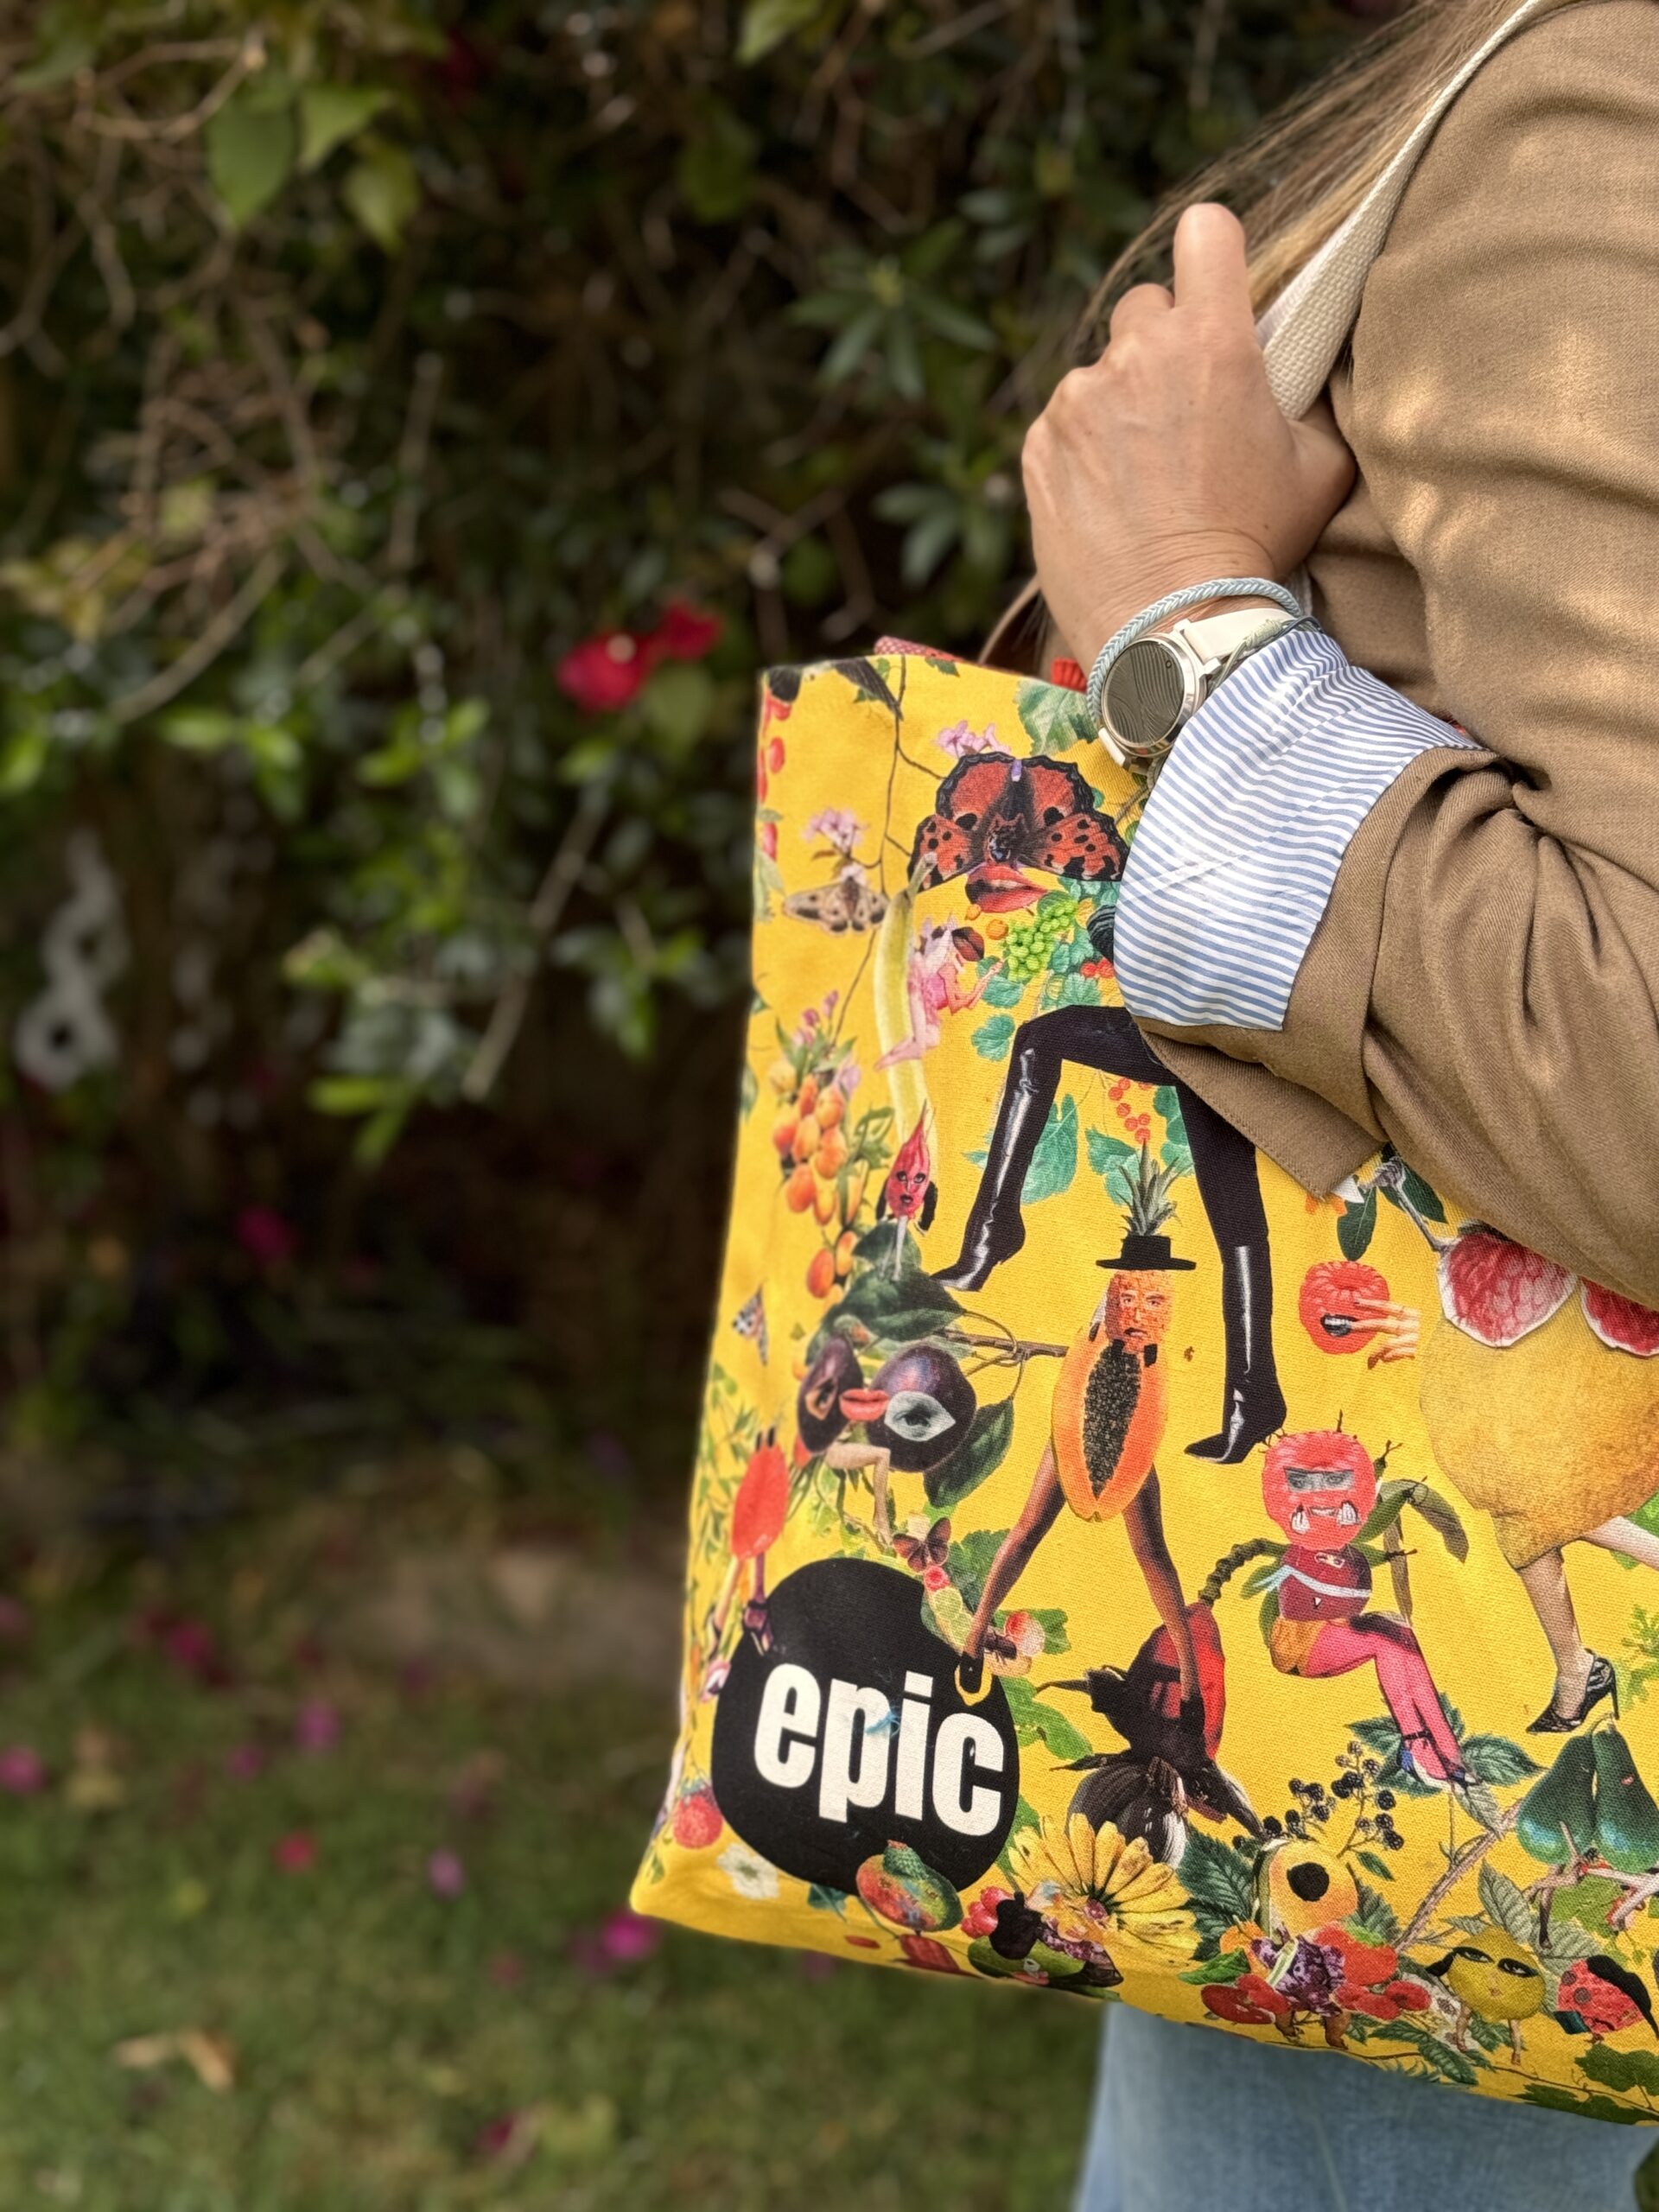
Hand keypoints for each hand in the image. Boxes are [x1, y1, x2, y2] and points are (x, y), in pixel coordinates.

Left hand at [1021, 202, 1355, 667]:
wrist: (1172, 626)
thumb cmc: (1255, 547)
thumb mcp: (1319, 465)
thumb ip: (1306, 398)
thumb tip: (1297, 375)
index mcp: (1212, 340)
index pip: (1206, 231)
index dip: (1213, 251)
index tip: (1216, 283)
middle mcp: (1135, 356)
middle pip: (1146, 307)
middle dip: (1164, 344)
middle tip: (1184, 410)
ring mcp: (1076, 402)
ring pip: (1100, 375)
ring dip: (1119, 407)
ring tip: (1146, 476)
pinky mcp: (1036, 449)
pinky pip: (1061, 427)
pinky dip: (1081, 452)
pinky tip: (1110, 501)